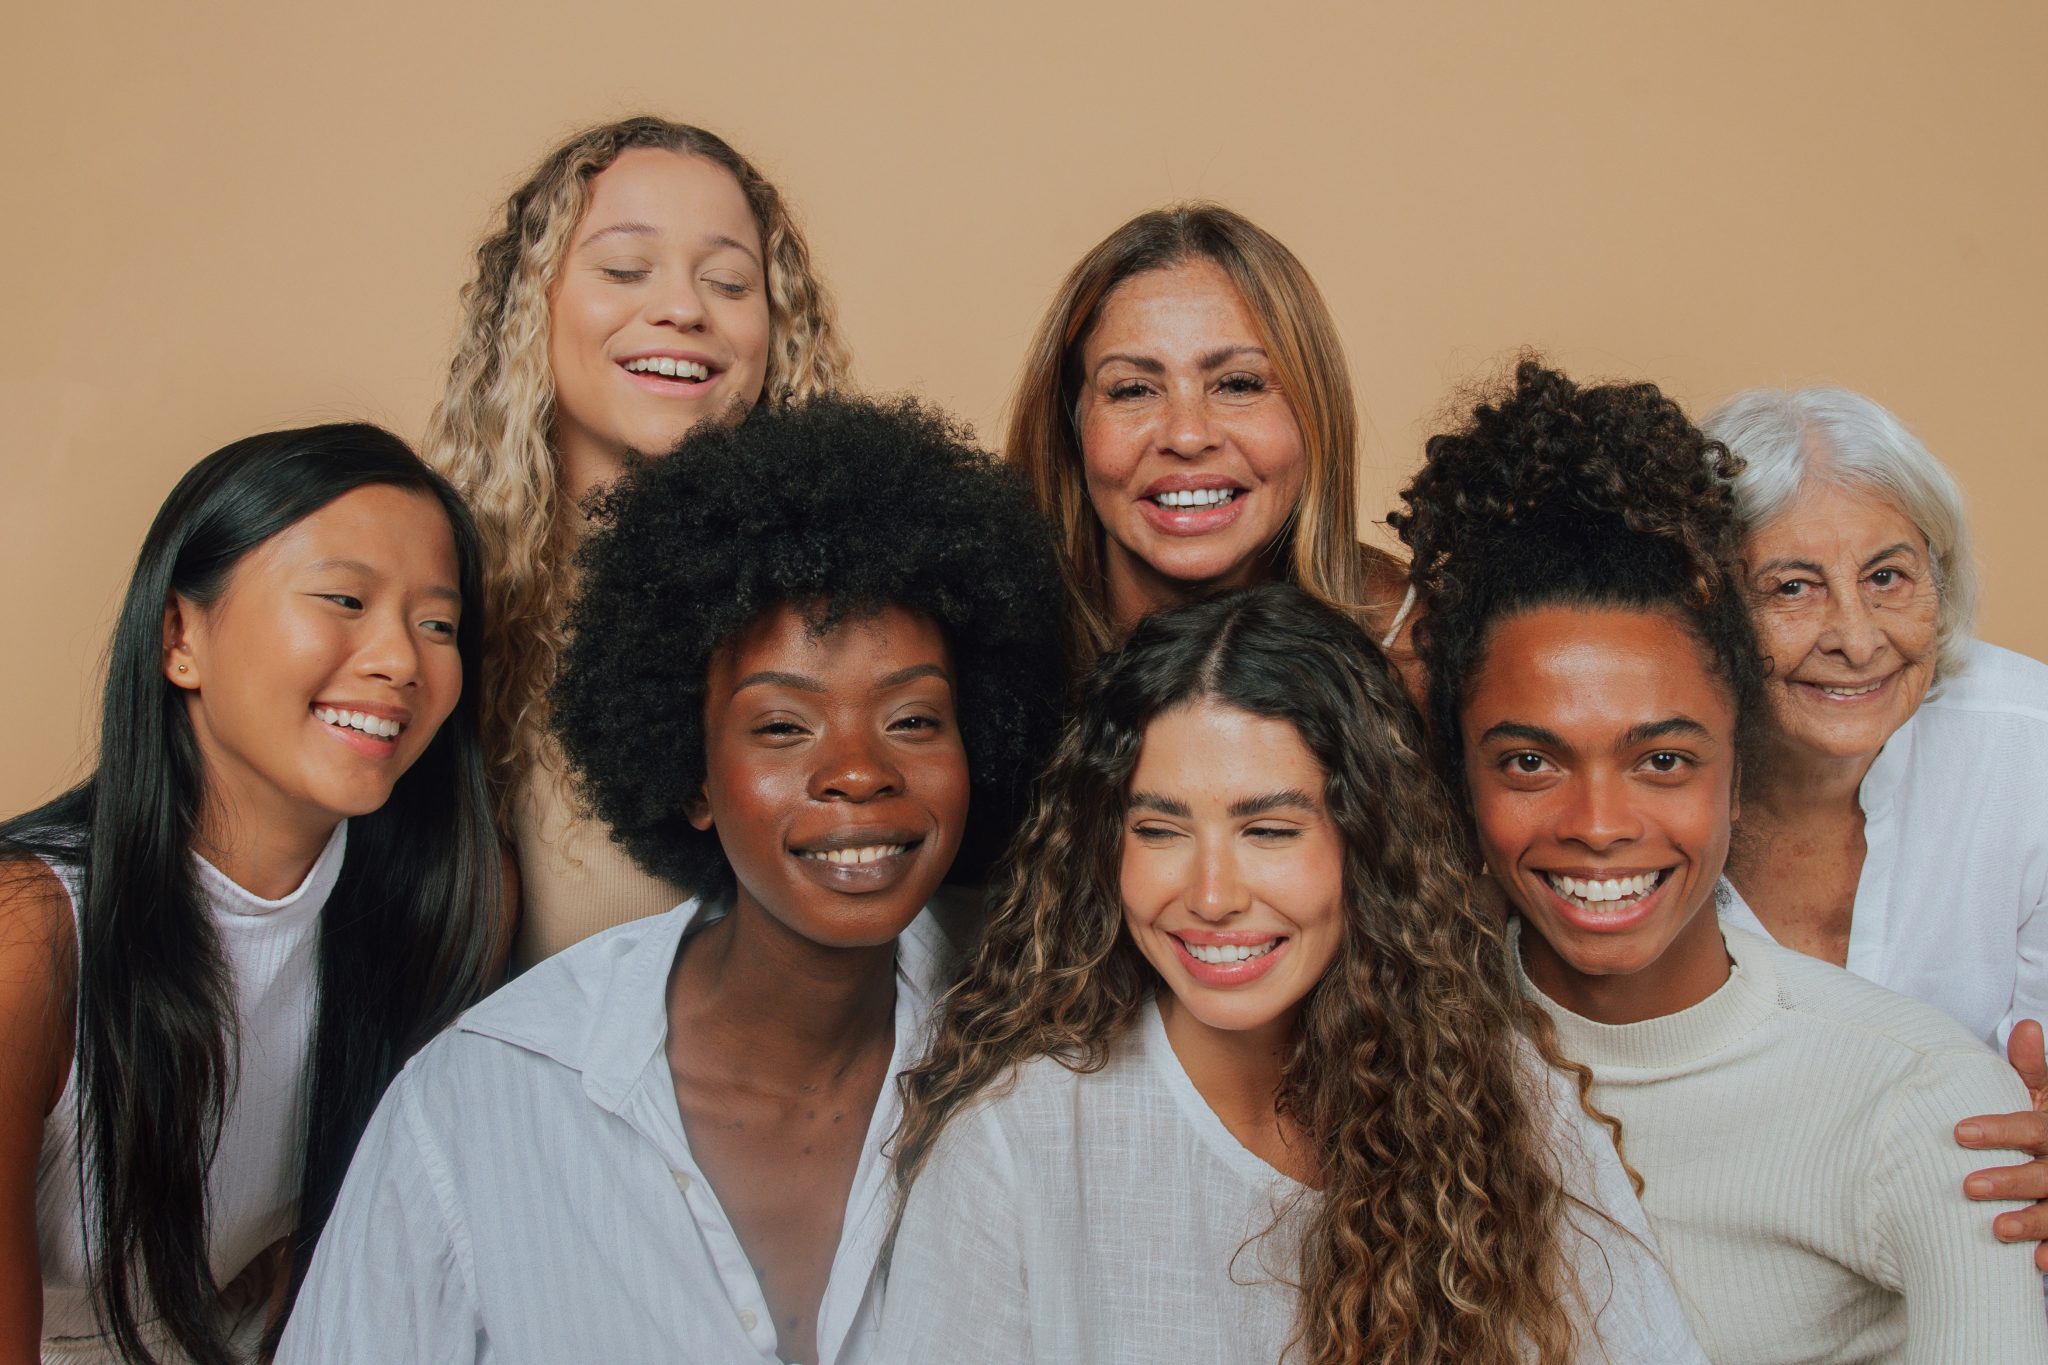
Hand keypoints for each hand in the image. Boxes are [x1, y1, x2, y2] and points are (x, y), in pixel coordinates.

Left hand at [1956, 1018, 2047, 1271]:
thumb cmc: (2046, 1126)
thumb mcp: (2045, 1096)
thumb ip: (2031, 1068)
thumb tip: (2025, 1024)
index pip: (2034, 1128)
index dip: (2000, 1130)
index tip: (1959, 1133)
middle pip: (2046, 1174)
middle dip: (2011, 1180)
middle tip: (1967, 1186)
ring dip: (2032, 1221)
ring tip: (1995, 1228)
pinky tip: (2038, 1264)